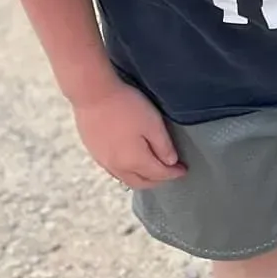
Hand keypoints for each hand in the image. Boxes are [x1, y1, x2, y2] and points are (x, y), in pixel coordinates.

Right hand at [71, 81, 185, 188]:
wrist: (93, 95)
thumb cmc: (126, 106)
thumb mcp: (153, 123)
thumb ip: (163, 146)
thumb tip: (170, 162)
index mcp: (135, 161)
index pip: (159, 174)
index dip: (173, 173)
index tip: (183, 170)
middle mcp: (118, 167)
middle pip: (141, 183)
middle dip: (158, 181)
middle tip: (169, 174)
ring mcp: (103, 161)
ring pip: (126, 179)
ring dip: (141, 179)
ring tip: (152, 172)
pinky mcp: (94, 153)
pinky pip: (114, 171)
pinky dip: (127, 173)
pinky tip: (130, 164)